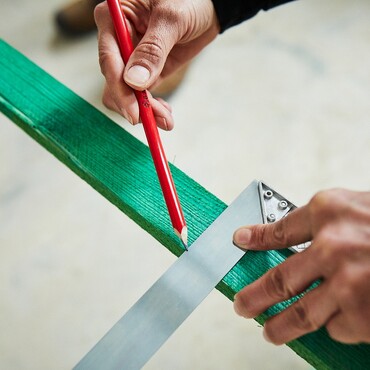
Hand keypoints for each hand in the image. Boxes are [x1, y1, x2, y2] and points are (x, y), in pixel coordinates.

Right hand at [94, 0, 219, 128]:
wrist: (209, 7)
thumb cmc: (189, 0)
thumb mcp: (172, 19)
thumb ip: (153, 50)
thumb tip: (134, 82)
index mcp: (113, 18)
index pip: (109, 59)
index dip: (120, 89)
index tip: (133, 113)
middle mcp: (117, 40)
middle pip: (114, 82)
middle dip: (134, 104)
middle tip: (156, 120)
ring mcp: (130, 58)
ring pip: (125, 94)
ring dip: (144, 111)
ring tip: (167, 119)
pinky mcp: (145, 72)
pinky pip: (140, 96)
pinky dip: (151, 108)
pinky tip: (165, 113)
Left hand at [233, 188, 369, 344]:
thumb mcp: (354, 208)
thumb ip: (322, 223)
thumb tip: (286, 239)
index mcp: (328, 212)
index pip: (278, 230)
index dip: (255, 238)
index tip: (240, 242)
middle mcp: (333, 247)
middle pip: (278, 279)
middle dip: (254, 297)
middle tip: (242, 305)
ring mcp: (348, 284)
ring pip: (300, 315)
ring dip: (280, 327)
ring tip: (269, 331)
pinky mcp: (365, 316)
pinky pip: (336, 328)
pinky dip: (334, 326)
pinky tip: (337, 319)